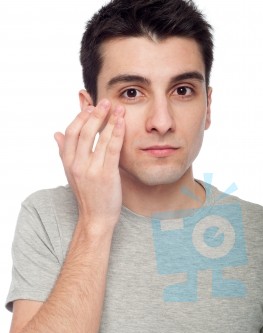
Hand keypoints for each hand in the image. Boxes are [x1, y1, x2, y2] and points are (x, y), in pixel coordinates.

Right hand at [54, 99, 124, 228]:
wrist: (96, 217)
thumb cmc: (87, 194)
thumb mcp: (71, 173)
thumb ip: (64, 152)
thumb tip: (56, 134)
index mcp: (68, 162)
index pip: (71, 132)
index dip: (81, 117)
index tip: (90, 107)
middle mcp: (77, 164)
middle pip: (84, 132)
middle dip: (96, 114)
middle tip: (106, 102)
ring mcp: (92, 169)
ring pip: (99, 138)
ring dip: (110, 120)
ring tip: (118, 108)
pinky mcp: (107, 174)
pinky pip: (112, 149)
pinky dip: (117, 133)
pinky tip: (122, 123)